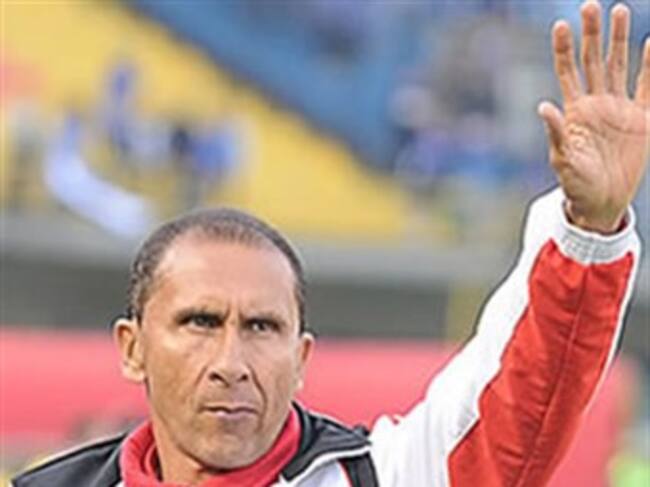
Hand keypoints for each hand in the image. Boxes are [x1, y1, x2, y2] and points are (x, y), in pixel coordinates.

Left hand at [539, 1, 649, 233]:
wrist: (601, 201)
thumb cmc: (575, 183)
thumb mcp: (562, 159)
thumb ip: (555, 133)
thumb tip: (543, 106)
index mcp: (575, 111)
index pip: (568, 72)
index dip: (564, 49)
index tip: (561, 24)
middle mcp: (596, 104)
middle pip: (593, 61)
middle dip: (592, 34)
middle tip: (591, 5)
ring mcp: (620, 109)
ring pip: (619, 66)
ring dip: (619, 40)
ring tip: (619, 10)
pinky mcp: (642, 120)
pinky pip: (649, 87)